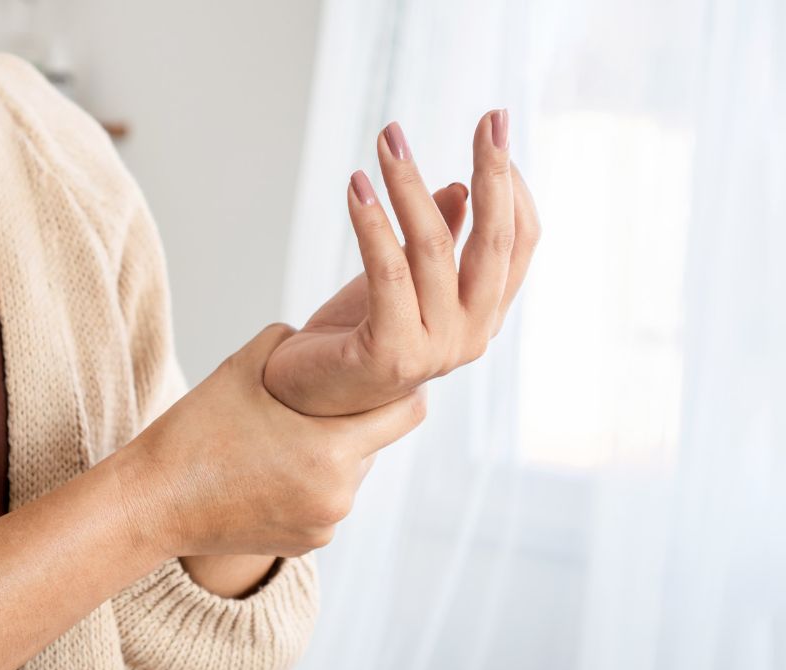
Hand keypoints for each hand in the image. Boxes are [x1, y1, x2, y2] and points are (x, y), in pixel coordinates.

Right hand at [121, 324, 425, 557]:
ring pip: (351, 475)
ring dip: (332, 454)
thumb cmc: (194, 433)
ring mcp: (324, 525)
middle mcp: (338, 494)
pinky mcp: (307, 544)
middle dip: (356, 421)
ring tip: (288, 437)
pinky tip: (274, 469)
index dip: (402, 388)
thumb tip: (318, 333)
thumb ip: (290, 341)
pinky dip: (312, 484)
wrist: (152, 503)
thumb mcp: (242, 367)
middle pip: (375, 444)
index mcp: (330, 450)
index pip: (407, 413)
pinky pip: (327, 503)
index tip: (387, 373)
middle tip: (323, 401)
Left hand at [263, 110, 540, 415]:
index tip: (495, 129)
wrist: (307, 396)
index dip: (513, 184)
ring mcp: (436, 350)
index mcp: (483, 314)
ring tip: (387, 140)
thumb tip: (461, 188)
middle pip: (494, 242)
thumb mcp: (404, 279)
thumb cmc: (358, 334)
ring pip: (433, 247)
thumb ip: (440, 242)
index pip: (519, 242)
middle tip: (488, 117)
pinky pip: (388, 272)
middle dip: (493, 172)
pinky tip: (357, 186)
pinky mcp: (392, 353)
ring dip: (408, 184)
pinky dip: (372, 223)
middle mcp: (472, 334)